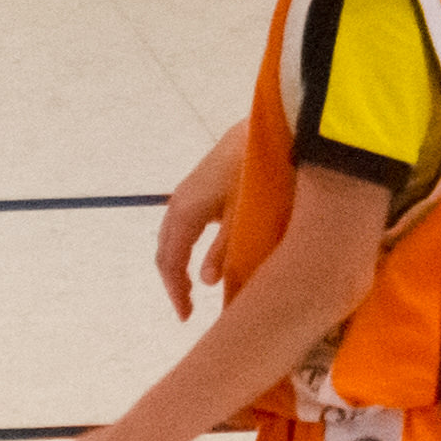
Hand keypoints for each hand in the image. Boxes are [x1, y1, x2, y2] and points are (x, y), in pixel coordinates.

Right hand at [153, 126, 244, 317]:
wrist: (273, 124)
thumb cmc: (260, 170)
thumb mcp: (246, 215)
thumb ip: (226, 249)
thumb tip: (206, 281)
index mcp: (185, 212)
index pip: (170, 260)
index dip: (175, 290)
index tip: (186, 316)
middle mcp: (180, 202)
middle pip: (167, 248)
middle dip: (174, 280)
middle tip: (188, 308)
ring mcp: (190, 191)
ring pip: (175, 235)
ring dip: (180, 262)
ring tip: (194, 287)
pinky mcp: (203, 184)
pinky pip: (186, 223)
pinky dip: (189, 245)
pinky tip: (207, 254)